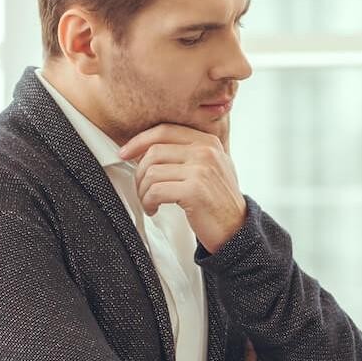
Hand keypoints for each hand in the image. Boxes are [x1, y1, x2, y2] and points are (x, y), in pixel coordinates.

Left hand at [118, 123, 246, 251]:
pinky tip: (154, 209)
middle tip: (142, 189)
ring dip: (143, 191)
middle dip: (140, 172)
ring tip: (149, 202)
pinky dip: (148, 202)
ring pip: (151, 172)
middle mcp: (206, 151)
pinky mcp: (194, 190)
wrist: (237, 229)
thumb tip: (146, 149)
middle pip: (154, 151)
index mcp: (208, 141)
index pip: (164, 131)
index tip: (125, 153)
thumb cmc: (218, 201)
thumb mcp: (210, 167)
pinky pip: (155, 190)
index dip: (139, 140)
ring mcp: (201, 169)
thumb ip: (187, 152)